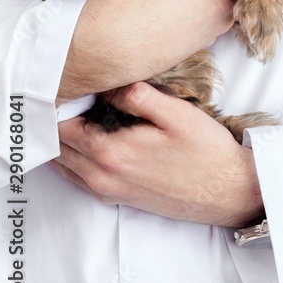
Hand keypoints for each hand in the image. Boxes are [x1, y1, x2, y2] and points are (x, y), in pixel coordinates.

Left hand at [50, 82, 264, 226]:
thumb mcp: (178, 114)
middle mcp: (101, 175)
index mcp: (111, 151)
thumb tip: (108, 87)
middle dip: (57, 121)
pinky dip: (74, 158)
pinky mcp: (116, 198)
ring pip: (63, 163)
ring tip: (79, 115)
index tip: (74, 85)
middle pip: (56, 145)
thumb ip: (138, 96)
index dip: (61, 103)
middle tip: (73, 97)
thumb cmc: (206, 152)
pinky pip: (77, 177)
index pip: (60, 125)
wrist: (226, 191)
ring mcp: (107, 190)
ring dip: (63, 140)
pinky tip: (92, 140)